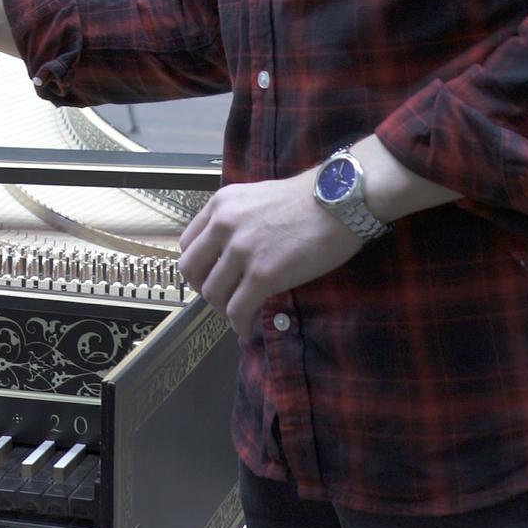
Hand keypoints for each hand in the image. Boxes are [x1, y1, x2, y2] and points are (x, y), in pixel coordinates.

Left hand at [178, 167, 365, 340]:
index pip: (187, 243)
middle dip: (204, 288)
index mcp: (221, 204)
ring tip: (240, 313)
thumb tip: (231, 250)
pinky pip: (237, 310)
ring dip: (223, 308)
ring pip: (212, 293)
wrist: (339, 200)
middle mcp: (224, 225)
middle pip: (191, 270)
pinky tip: (247, 330)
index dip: (198, 265)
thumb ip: (238, 219)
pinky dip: (239, 325)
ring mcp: (242, 251)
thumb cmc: (308, 199)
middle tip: (222, 297)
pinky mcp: (263, 275)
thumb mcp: (258, 197)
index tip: (210, 276)